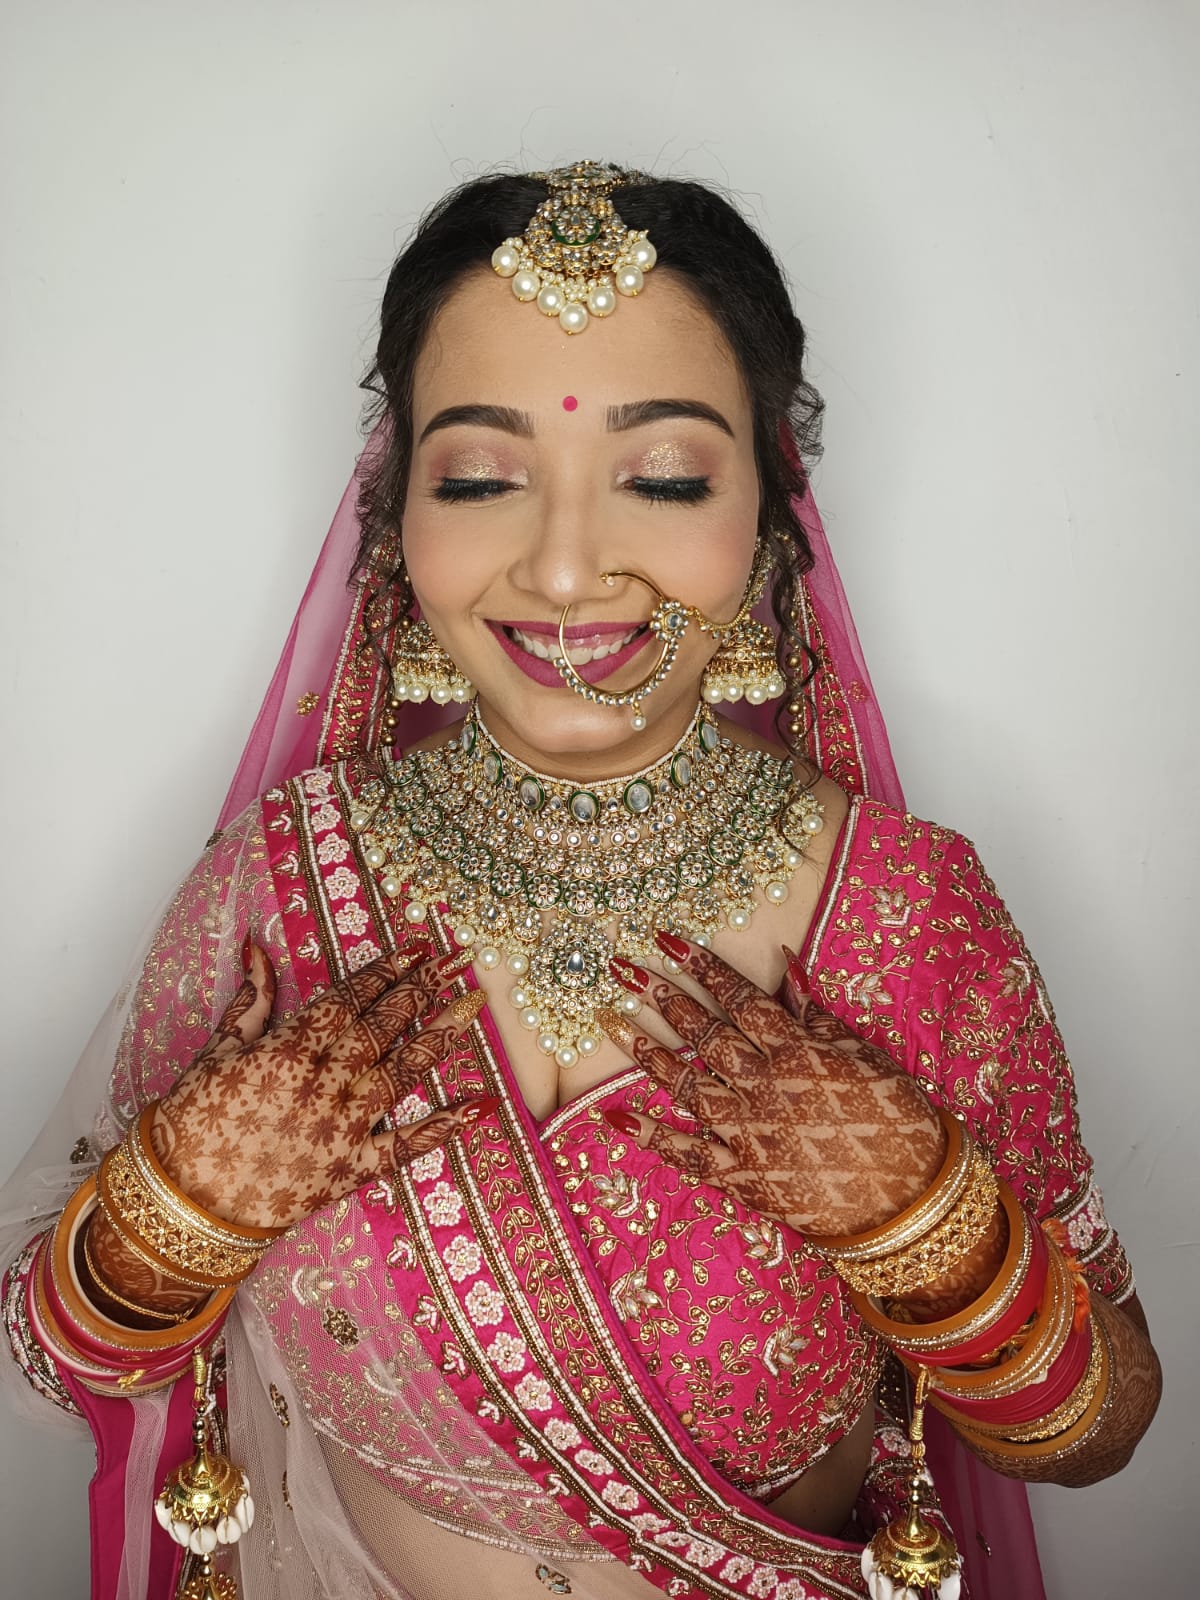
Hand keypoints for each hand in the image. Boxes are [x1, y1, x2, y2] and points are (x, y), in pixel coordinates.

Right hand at [151, 942, 492, 1231]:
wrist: (183, 1202)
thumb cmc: (191, 1124)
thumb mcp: (215, 1052)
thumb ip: (251, 1000)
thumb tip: (257, 945)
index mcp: (289, 1050)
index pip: (349, 999)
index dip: (386, 970)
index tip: (417, 947)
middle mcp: (324, 1083)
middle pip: (383, 1026)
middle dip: (421, 989)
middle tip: (457, 961)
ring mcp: (343, 1127)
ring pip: (403, 1073)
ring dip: (440, 1036)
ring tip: (474, 1004)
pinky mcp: (352, 1168)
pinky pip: (407, 1146)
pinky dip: (447, 1126)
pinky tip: (482, 1104)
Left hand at [599, 934, 944, 1238]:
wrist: (910, 1200)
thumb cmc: (897, 1120)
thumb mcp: (865, 1055)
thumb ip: (817, 1013)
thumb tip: (786, 961)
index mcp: (796, 1051)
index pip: (739, 998)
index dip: (701, 967)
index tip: (666, 940)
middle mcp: (764, 1086)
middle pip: (704, 1033)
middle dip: (661, 996)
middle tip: (623, 968)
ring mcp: (748, 1132)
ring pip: (686, 1083)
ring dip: (645, 1051)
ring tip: (610, 1019)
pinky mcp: (741, 1177)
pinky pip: (685, 1154)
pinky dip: (648, 1136)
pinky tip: (611, 1115)